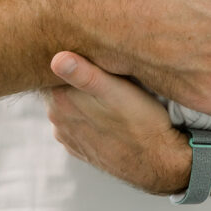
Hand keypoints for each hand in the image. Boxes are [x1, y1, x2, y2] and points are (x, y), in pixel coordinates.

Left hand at [45, 51, 191, 194]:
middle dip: (74, 73)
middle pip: (58, 84)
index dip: (70, 53)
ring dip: (81, 95)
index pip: (52, 66)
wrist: (158, 162)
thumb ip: (85, 73)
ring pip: (68, 103)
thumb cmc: (142, 121)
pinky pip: (77, 121)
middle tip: (101, 62)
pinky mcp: (79, 147)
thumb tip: (56, 57)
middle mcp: (57, 120)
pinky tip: (107, 111)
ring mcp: (67, 135)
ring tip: (107, 87)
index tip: (88, 47)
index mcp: (60, 101)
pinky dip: (87, 114)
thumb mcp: (117, 91)